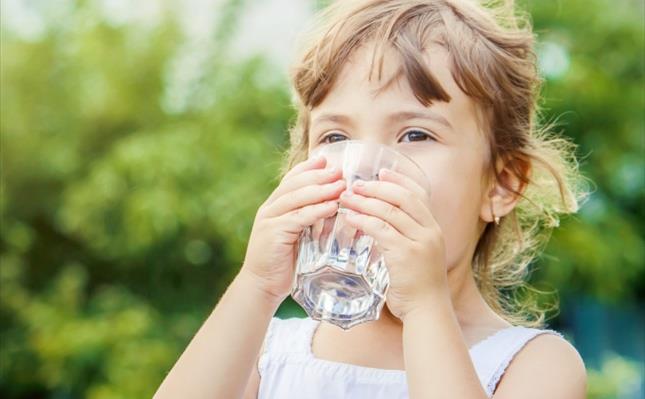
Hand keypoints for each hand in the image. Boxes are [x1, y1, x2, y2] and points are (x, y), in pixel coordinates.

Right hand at [240, 155, 345, 303]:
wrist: (261, 286)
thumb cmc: (282, 263)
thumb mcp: (296, 236)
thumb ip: (307, 220)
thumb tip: (333, 206)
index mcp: (273, 206)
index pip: (290, 179)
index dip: (308, 168)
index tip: (326, 159)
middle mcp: (269, 209)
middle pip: (295, 184)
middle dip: (319, 175)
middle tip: (340, 170)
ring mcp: (269, 220)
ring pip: (297, 198)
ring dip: (321, 190)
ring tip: (341, 185)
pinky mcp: (274, 233)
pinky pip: (299, 217)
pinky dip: (317, 210)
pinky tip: (332, 206)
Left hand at [338, 168, 448, 320]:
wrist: (427, 312)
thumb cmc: (418, 287)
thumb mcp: (418, 256)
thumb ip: (406, 238)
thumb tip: (384, 223)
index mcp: (433, 228)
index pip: (419, 194)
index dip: (399, 180)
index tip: (381, 171)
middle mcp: (430, 231)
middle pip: (403, 197)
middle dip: (377, 187)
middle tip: (355, 184)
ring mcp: (420, 242)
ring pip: (390, 211)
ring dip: (365, 202)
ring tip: (346, 198)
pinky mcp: (406, 254)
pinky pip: (381, 230)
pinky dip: (363, 220)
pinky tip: (349, 218)